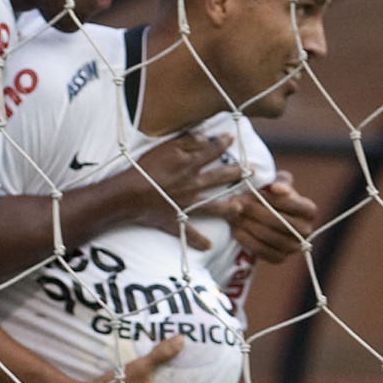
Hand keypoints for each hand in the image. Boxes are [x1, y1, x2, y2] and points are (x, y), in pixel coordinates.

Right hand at [124, 132, 241, 247]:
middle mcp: (194, 185)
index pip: (213, 151)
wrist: (130, 195)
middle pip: (219, 178)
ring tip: (239, 208)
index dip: (224, 142)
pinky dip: (198, 241)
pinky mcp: (175, 220)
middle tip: (252, 171)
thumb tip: (205, 136)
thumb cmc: (145, 168)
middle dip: (237, 173)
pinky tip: (208, 246)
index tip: (233, 138)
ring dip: (227, 208)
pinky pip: (189, 233)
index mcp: (191, 165)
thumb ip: (186, 141)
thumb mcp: (165, 147)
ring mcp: (186, 204)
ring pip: (212, 206)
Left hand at [227, 171, 316, 263]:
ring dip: (247, 225)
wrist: (266, 216)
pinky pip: (263, 251)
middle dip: (254, 211)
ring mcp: (294, 247)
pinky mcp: (280, 258)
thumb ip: (280, 181)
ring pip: (269, 236)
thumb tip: (277, 188)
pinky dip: (247, 241)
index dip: (271, 199)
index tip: (253, 192)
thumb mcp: (278, 182)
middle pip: (279, 221)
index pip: (292, 204)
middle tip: (236, 202)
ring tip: (232, 215)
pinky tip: (235, 230)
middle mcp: (306, 231)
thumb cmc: (273, 195)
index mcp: (309, 210)